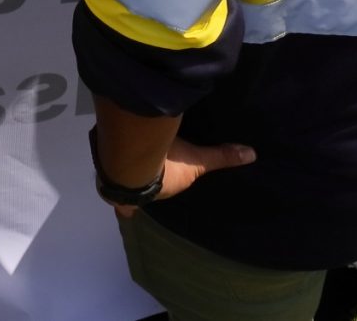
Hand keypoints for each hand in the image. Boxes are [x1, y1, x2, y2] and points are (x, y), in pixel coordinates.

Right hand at [110, 139, 257, 218]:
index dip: (133, 208)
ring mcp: (116, 176)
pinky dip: (106, 155)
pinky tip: (104, 146)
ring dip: (115, 173)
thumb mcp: (197, 162)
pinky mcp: (106, 157)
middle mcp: (132, 191)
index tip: (130, 210)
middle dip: (127, 188)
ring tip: (115, 165)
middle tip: (127, 180)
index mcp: (153, 195)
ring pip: (113, 178)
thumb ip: (221, 157)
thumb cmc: (166, 170)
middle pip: (127, 194)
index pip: (138, 208)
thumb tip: (252, 155)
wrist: (134, 161)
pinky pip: (106, 159)